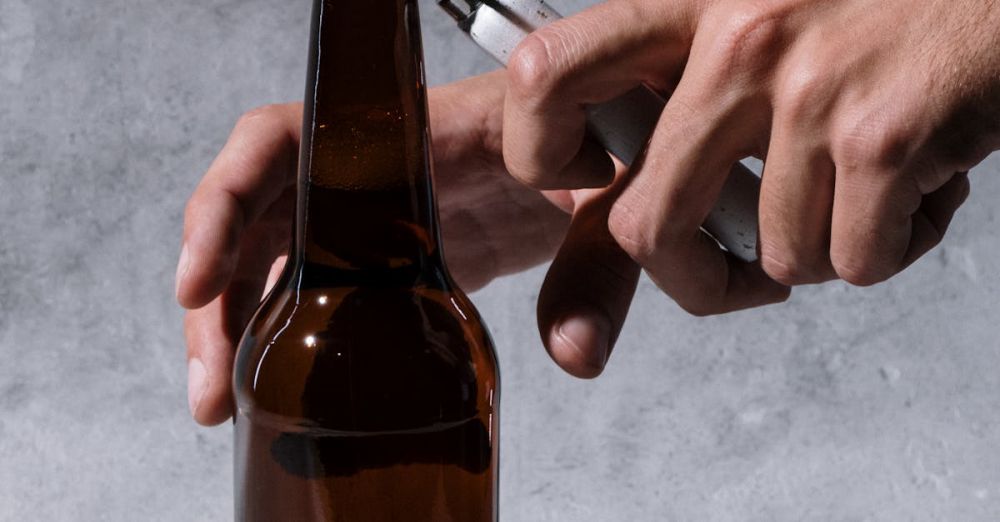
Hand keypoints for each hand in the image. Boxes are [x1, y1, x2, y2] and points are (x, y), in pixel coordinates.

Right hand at [176, 72, 638, 424]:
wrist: (608, 150)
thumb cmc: (600, 138)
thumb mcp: (601, 188)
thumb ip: (596, 259)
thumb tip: (573, 353)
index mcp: (402, 132)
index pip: (282, 143)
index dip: (225, 204)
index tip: (194, 281)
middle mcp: (371, 171)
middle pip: (257, 219)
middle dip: (215, 301)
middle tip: (210, 385)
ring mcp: (377, 215)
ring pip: (277, 262)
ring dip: (239, 328)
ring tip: (222, 401)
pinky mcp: (393, 256)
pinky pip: (318, 288)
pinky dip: (289, 336)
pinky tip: (281, 383)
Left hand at [502, 0, 999, 314]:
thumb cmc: (878, 4)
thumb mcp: (758, 18)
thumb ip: (685, 100)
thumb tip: (619, 204)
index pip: (546, 73)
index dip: (542, 150)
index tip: (591, 172)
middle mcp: (738, 41)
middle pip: (644, 226)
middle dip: (692, 275)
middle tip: (732, 261)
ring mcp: (809, 90)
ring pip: (772, 260)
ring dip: (818, 248)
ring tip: (859, 188)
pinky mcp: (884, 138)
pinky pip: (853, 262)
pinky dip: (886, 247)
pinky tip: (915, 186)